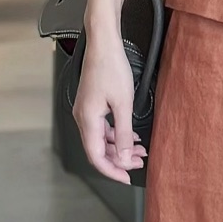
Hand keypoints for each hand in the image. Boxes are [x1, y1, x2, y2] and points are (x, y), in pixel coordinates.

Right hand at [73, 27, 146, 183]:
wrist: (104, 43)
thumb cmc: (111, 68)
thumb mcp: (123, 104)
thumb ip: (123, 133)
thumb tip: (122, 157)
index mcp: (87, 120)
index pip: (96, 157)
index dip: (112, 171)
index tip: (127, 178)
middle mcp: (82, 117)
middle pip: (98, 150)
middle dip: (119, 159)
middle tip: (139, 163)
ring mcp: (86, 111)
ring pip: (101, 139)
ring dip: (119, 147)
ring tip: (140, 151)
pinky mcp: (91, 104)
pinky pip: (102, 127)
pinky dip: (116, 135)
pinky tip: (131, 136)